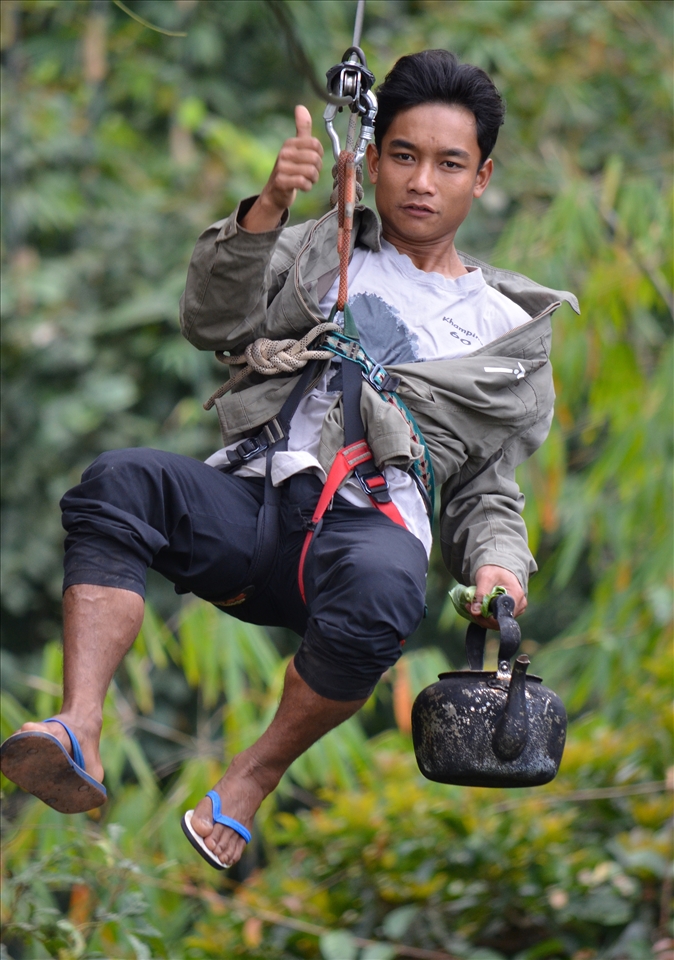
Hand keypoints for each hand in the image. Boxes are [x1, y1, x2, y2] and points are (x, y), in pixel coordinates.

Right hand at [241, 105, 322, 231]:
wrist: (275, 193)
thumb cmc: (290, 169)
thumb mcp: (296, 147)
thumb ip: (302, 129)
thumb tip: (301, 107)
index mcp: (290, 143)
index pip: (315, 144)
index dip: (319, 155)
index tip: (313, 161)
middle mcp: (284, 153)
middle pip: (315, 158)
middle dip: (317, 169)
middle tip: (310, 173)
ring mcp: (281, 167)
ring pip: (311, 172)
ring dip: (312, 179)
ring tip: (306, 180)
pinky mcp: (281, 181)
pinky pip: (303, 182)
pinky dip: (307, 187)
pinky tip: (302, 187)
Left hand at [467, 564, 526, 629]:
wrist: (499, 567)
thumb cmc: (494, 570)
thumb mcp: (485, 578)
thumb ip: (480, 594)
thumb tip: (475, 611)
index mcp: (516, 596)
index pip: (502, 616)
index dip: (487, 618)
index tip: (474, 610)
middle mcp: (519, 605)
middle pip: (499, 622)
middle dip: (481, 618)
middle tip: (469, 607)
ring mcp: (515, 609)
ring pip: (497, 622)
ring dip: (482, 617)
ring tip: (471, 606)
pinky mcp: (509, 611)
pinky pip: (496, 619)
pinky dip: (485, 616)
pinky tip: (477, 607)